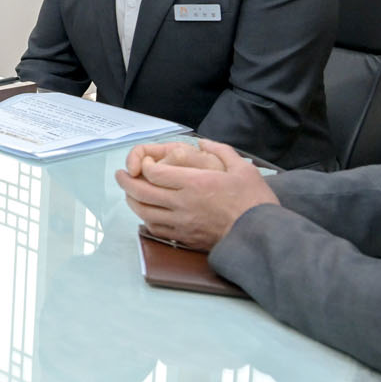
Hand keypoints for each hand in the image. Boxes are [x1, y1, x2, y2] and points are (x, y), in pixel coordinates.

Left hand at [115, 138, 277, 250]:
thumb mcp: (242, 168)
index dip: (144, 166)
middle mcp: (182, 203)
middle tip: (120, 175)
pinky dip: (146, 220)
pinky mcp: (185, 239)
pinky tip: (147, 214)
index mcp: (194, 183)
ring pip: (144, 213)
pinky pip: (156, 230)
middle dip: (126, 182)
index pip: (155, 173)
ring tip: (129, 194)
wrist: (260, 236)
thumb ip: (221, 150)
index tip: (143, 163)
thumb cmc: (254, 201)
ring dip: (132, 201)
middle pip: (142, 192)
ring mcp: (181, 223)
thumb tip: (203, 142)